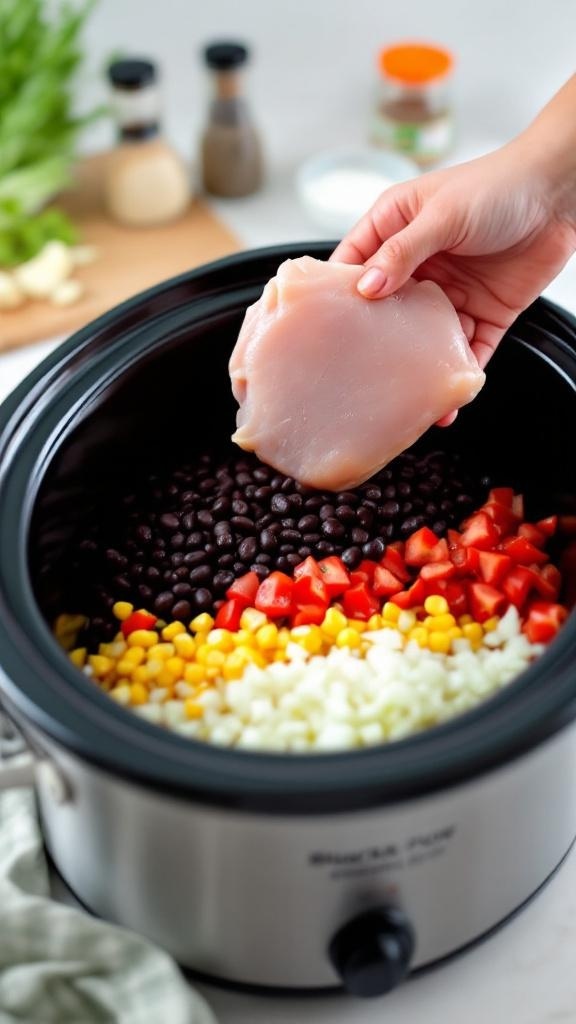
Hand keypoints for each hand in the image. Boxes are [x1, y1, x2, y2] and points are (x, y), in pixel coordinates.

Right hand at [332, 141, 575, 374]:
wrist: (559, 193)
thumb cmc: (498, 185)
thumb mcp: (442, 214)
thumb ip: (403, 252)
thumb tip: (366, 288)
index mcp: (398, 229)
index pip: (356, 264)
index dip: (340, 291)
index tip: (324, 322)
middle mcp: (421, 264)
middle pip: (388, 310)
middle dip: (376, 340)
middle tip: (359, 370)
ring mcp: (452, 291)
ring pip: (426, 338)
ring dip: (419, 366)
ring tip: (406, 394)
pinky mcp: (485, 311)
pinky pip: (468, 348)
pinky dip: (461, 370)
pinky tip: (450, 395)